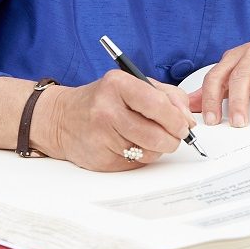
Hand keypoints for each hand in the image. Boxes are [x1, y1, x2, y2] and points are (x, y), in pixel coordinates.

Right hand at [37, 71, 194, 171]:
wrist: (62, 118)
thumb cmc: (103, 99)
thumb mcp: (133, 84)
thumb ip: (166, 96)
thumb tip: (187, 119)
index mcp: (118, 84)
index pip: (158, 104)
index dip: (177, 119)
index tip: (184, 124)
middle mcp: (107, 109)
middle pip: (156, 134)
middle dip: (173, 138)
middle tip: (175, 136)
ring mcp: (102, 136)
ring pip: (149, 152)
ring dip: (158, 149)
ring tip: (151, 138)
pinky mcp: (101, 159)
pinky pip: (136, 163)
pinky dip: (141, 157)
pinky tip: (132, 145)